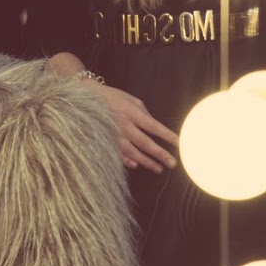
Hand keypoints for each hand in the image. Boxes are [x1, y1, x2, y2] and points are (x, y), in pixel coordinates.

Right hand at [48, 53, 177, 172]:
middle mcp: (124, 125)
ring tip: (159, 169)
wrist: (85, 97)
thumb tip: (154, 126)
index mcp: (132, 113)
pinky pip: (118, 155)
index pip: (154, 126)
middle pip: (145, 143)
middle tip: (173, 164)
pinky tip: (137, 165)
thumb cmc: (112, 97)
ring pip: (133, 153)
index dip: (167, 136)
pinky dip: (128, 161)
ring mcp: (113, 135)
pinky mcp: (105, 141)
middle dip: (160, 154)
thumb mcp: (130, 99)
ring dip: (147, 162)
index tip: (179, 143)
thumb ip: (144, 112)